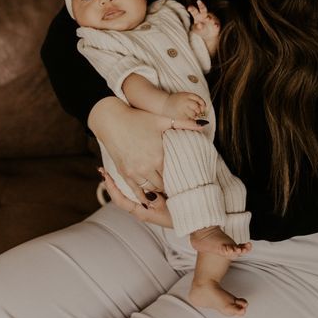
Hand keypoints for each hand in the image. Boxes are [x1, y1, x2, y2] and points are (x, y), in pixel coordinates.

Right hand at [88, 97, 205, 205]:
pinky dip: (145, 196)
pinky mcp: (125, 174)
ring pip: (152, 189)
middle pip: (164, 185)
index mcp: (159, 155)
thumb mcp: (163, 120)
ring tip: (166, 193)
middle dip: (170, 186)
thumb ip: (185, 124)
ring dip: (158, 191)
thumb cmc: (139, 118)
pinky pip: (137, 191)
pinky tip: (150, 199)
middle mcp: (147, 166)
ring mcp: (135, 172)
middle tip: (178, 190)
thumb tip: (205, 124)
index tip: (187, 182)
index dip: (181, 179)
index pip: (175, 175)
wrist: (112, 120)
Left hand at [97, 167, 173, 227]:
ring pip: (127, 194)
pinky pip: (137, 192)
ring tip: (112, 171)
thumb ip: (154, 198)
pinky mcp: (151, 203)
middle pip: (120, 196)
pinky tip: (130, 176)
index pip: (120, 200)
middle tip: (103, 170)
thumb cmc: (179, 216)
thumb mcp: (166, 206)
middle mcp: (140, 210)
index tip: (105, 176)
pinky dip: (131, 183)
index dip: (111, 188)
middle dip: (112, 183)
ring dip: (120, 182)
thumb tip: (144, 190)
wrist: (191, 222)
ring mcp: (145, 207)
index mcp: (141, 212)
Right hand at [161, 91, 205, 119]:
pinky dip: (189, 119)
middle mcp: (185, 101)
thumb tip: (202, 107)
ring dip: (194, 115)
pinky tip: (186, 116)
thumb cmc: (175, 100)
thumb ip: (192, 99)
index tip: (203, 107)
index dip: (202, 103)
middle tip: (197, 112)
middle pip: (196, 107)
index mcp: (187, 95)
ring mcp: (182, 108)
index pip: (198, 99)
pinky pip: (188, 119)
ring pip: (193, 114)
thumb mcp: (183, 95)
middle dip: (198, 110)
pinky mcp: (180, 115)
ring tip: (190, 114)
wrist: (164, 103)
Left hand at [187, 0, 219, 39]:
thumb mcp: (196, 29)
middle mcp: (205, 16)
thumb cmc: (201, 29)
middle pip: (203, 10)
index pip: (194, 11)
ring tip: (207, 18)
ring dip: (209, 18)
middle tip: (198, 1)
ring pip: (210, 18)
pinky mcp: (216, 25)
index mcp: (197, 16)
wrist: (210, 33)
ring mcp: (211, 20)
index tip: (188, 8)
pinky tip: (215, 26)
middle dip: (201, 6)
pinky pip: (216, 25)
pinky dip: (216, 25)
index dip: (192, 9)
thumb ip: (197, 27)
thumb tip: (199, 24)